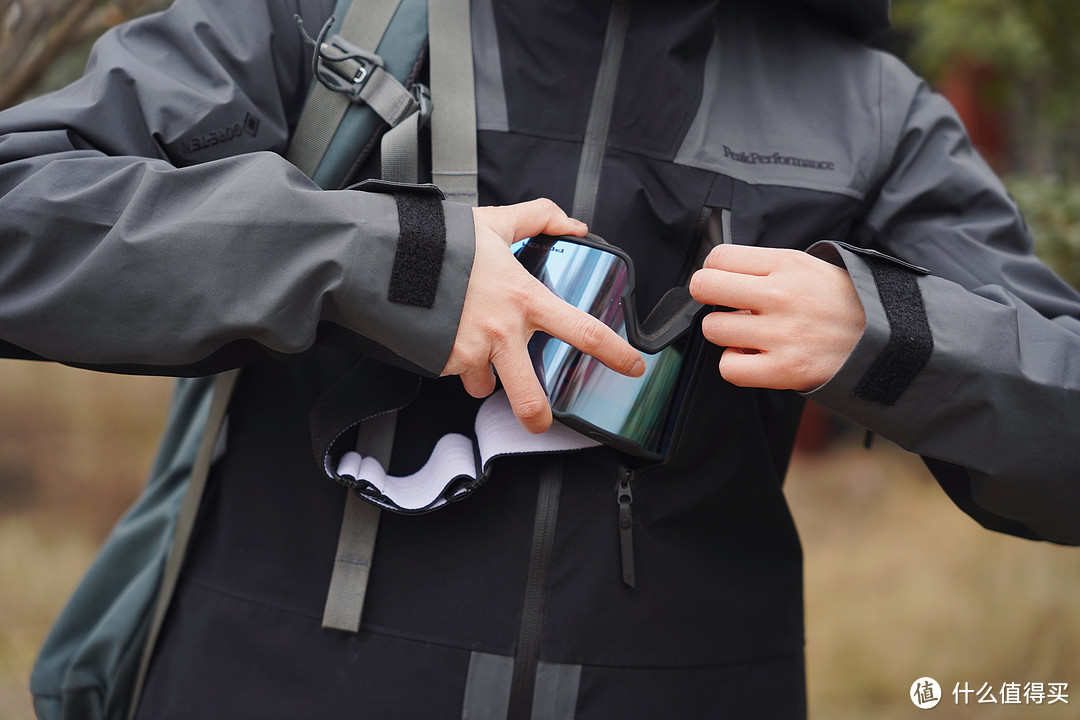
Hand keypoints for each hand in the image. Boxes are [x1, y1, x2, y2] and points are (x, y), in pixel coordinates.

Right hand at [441, 199, 644, 432]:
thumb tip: (573, 225)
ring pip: (485, 385)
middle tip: (539, 421)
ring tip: (473, 349)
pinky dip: (453, 361)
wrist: (384, 257)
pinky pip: (455, 372)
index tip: (632, 368)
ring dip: (483, 377)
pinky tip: (444, 335)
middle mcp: (503, 332)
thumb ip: (537, 218)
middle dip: (536, 417)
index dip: (614, 353)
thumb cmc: (440, 241)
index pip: (583, 331)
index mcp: (525, 299)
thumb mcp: (494, 223)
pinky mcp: (442, 362)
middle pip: (530, 395)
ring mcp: (471, 352)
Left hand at [688, 244, 864, 391]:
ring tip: (750, 333)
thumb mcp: (811, 268)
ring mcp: (781, 334)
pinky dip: (736, 365)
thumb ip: (767, 267)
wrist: (889, 342)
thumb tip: (721, 273)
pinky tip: (754, 356)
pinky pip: (728, 368)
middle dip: (710, 296)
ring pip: (713, 328)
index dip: (716, 271)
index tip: (727, 282)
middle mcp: (781, 295)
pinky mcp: (784, 370)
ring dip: (726, 333)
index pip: (719, 257)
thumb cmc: (845, 304)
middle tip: (729, 306)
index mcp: (787, 264)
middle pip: (704, 286)